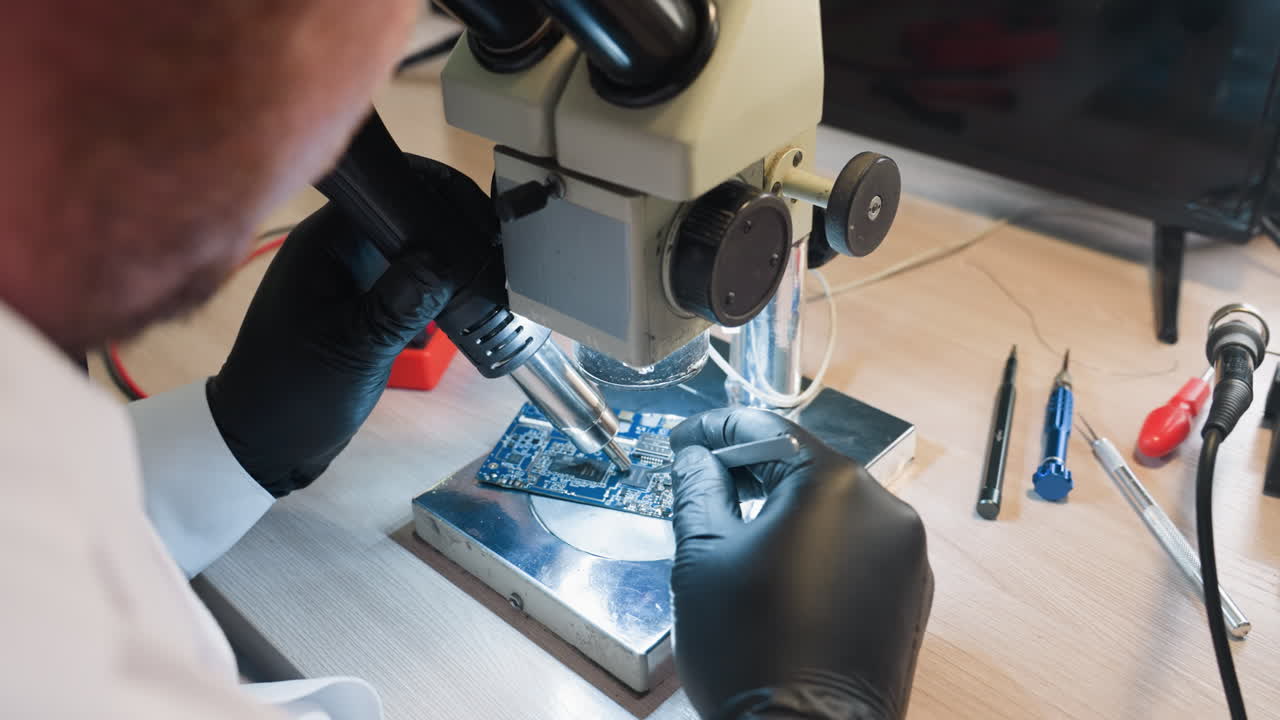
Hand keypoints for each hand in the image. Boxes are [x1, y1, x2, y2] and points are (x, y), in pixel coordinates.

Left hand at [207, 156, 496, 496]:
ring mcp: (346, 273)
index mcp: (322, 242)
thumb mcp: (356, 349)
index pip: (386, 189)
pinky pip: (403, 277)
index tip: (477, 215)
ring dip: (441, 260)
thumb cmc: (293, 396)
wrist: (267, 443)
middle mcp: (334, 247)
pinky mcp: (359, 300)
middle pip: (402, 213)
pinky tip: (458, 301)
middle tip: (490, 249)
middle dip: (445, 228)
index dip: (435, 192)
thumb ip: (401, 303)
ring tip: (482, 274)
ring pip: (408, 247)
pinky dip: (430, 287)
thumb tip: (446, 261)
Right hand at [668, 408, 932, 719]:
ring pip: (832, 508)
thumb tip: (695, 458)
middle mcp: (883, 509)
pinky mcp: (911, 593)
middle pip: (804, 467)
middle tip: (700, 481)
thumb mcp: (701, 557)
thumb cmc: (752, 656)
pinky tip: (778, 570)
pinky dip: (817, 546)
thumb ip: (697, 489)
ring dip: (783, 509)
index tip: (685, 439)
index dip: (715, 430)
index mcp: (833, 487)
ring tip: (733, 531)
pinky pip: (857, 547)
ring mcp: (905, 554)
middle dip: (748, 471)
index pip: (767, 430)